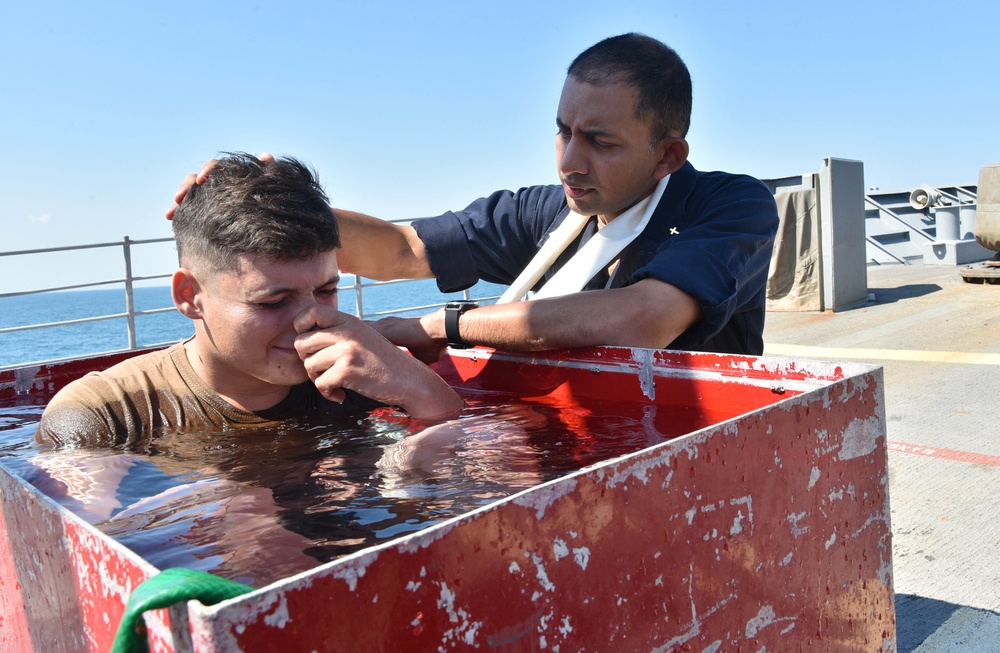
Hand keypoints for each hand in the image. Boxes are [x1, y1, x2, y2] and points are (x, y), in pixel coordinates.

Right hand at [165, 152, 274, 218]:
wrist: (269, 225)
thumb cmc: (271, 200)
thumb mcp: (270, 187)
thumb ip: (268, 172)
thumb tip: (266, 155)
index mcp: (231, 175)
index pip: (215, 167)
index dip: (207, 170)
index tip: (202, 180)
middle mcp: (217, 184)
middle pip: (195, 180)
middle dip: (185, 187)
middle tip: (178, 197)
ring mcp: (209, 199)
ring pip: (189, 196)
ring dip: (179, 202)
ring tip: (171, 214)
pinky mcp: (204, 213)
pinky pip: (189, 214)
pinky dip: (180, 217)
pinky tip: (172, 226)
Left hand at [293, 304, 461, 420]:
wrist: (410, 381)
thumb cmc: (384, 363)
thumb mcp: (363, 337)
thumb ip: (339, 333)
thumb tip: (303, 339)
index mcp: (349, 320)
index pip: (310, 311)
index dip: (301, 327)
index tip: (311, 344)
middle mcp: (346, 331)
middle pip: (301, 343)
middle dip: (308, 360)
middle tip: (323, 371)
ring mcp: (346, 350)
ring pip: (309, 365)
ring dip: (318, 379)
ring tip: (336, 383)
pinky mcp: (347, 371)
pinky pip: (320, 383)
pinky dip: (328, 393)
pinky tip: (341, 395)